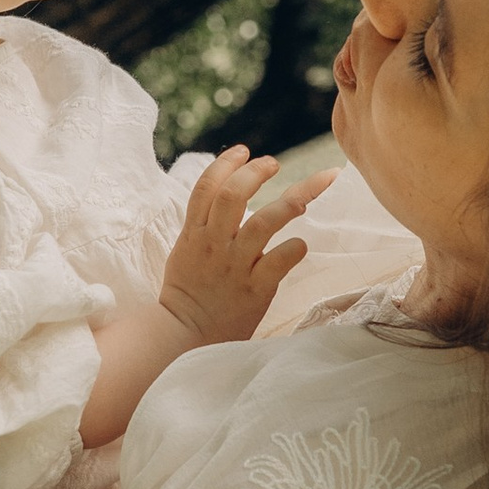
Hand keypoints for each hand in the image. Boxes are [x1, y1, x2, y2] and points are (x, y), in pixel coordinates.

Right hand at [158, 147, 332, 346]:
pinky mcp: (254, 289)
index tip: (245, 151)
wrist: (183, 337)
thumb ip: (204, 225)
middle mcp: (214, 244)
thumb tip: (223, 197)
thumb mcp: (185, 251)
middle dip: (256, 173)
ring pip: (262, 224)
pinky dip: (294, 248)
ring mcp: (234, 266)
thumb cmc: (188, 294)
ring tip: (304, 195)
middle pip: (233, 195)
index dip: (226, 164)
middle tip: (273, 164)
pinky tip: (302, 245)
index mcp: (195, 233)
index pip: (206, 187)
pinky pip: (279, 262)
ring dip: (287, 203)